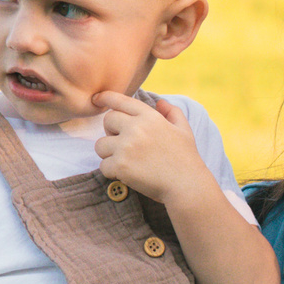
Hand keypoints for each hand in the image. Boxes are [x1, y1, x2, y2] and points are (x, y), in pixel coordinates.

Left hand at [94, 92, 208, 207]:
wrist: (186, 185)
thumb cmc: (186, 159)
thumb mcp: (184, 130)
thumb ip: (173, 112)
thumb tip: (160, 102)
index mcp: (150, 117)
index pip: (121, 101)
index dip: (106, 97)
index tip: (97, 99)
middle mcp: (136, 128)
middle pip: (107, 120)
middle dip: (111, 132)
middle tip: (124, 145)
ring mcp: (126, 146)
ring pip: (100, 145)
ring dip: (109, 154)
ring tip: (126, 162)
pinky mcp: (120, 165)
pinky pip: (103, 166)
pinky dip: (112, 172)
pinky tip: (127, 175)